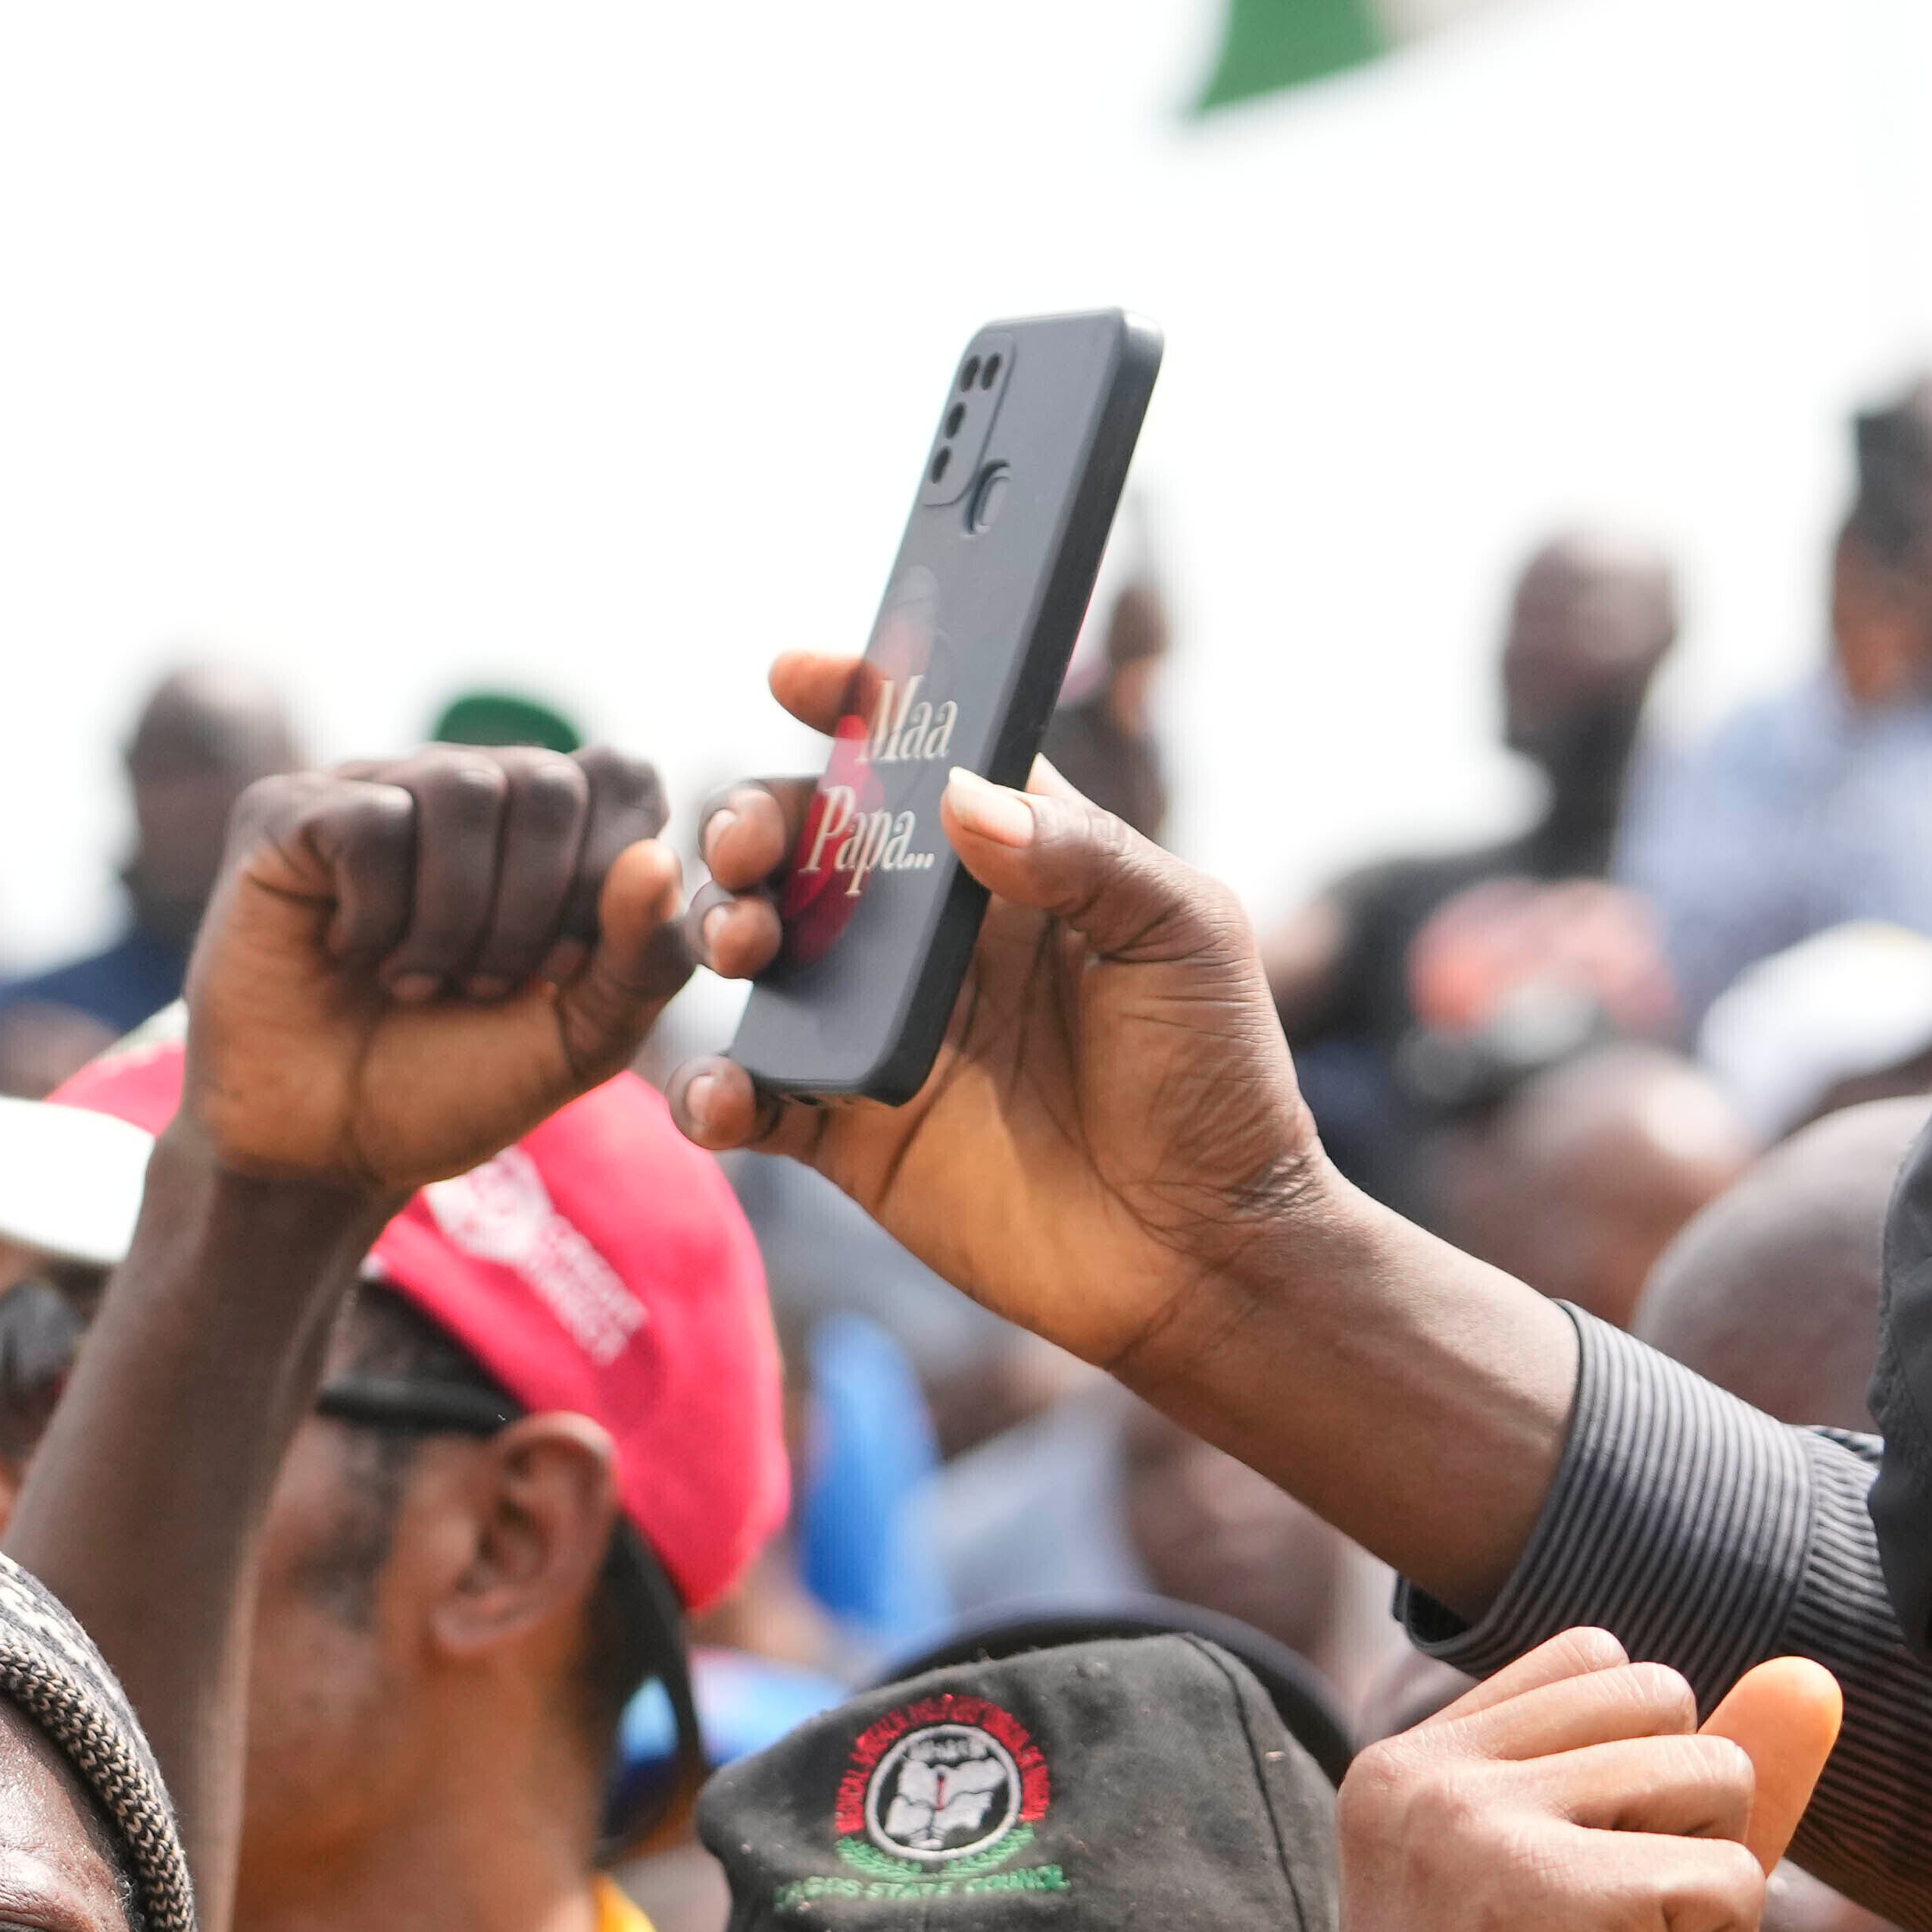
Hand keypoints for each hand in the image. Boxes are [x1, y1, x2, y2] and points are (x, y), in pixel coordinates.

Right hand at [184, 743, 687, 1194]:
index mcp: (543, 829)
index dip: (606, 878)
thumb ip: (642, 961)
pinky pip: (371, 821)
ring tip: (416, 981)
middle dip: (531, 912)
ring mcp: (371, 791)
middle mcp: (461, 789)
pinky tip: (352, 952)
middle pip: (548, 782)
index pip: (622, 778)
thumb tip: (656, 861)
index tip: (559, 973)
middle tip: (481, 987)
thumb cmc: (451, 1086)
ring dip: (453, 918)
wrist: (326, 1152)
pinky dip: (378, 913)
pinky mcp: (288, 814)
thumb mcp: (578, 1041)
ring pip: (462, 787)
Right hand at [674, 685, 1345, 1394]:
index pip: (920, 759)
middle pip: (811, 845)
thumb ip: (1081, 855)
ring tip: (740, 942)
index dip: (855, 706)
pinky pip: (756, 1102)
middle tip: (753, 842)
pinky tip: (720, 1097)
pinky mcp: (851, 1135)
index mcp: (1015, 867)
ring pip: (763, 956)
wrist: (1205, 1257)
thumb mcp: (1182, 938)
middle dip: (758, 819)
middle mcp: (934, 940)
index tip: (797, 674)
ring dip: (723, 928)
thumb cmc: (1219, 1083)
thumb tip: (955, 795)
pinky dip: (713, 1095)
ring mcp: (883, 1034)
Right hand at [1324, 1631, 1842, 1931]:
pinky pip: (1736, 1881)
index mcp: (1405, 1767)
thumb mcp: (1625, 1913)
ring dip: (1704, 1914)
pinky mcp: (1552, 1896)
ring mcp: (1473, 1827)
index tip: (1557, 1931)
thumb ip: (1702, 1790)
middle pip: (1674, 1708)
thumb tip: (1815, 1671)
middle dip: (1682, 1842)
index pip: (1609, 1670)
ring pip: (1719, 1779)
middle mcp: (1418, 1773)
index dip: (1639, 1804)